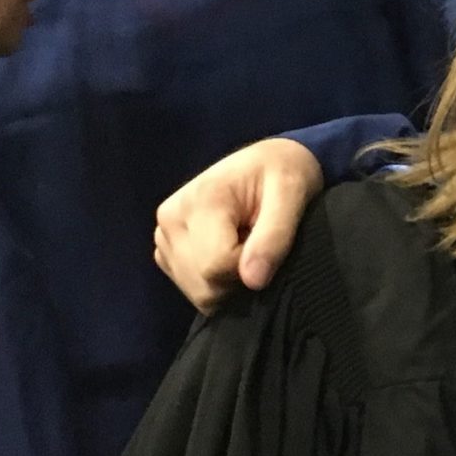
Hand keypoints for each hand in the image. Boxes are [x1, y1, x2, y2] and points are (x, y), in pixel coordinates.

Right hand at [154, 137, 325, 308]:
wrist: (266, 162)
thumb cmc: (283, 171)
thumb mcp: (292, 193)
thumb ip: (275, 236)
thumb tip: (253, 281)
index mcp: (199, 200)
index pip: (216, 266)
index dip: (251, 267)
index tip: (268, 242)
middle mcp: (170, 219)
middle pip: (204, 285)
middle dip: (240, 278)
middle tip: (258, 244)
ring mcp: (164, 236)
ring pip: (198, 293)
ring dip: (230, 282)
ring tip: (246, 245)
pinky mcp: (166, 250)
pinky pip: (194, 290)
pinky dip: (217, 282)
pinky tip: (231, 253)